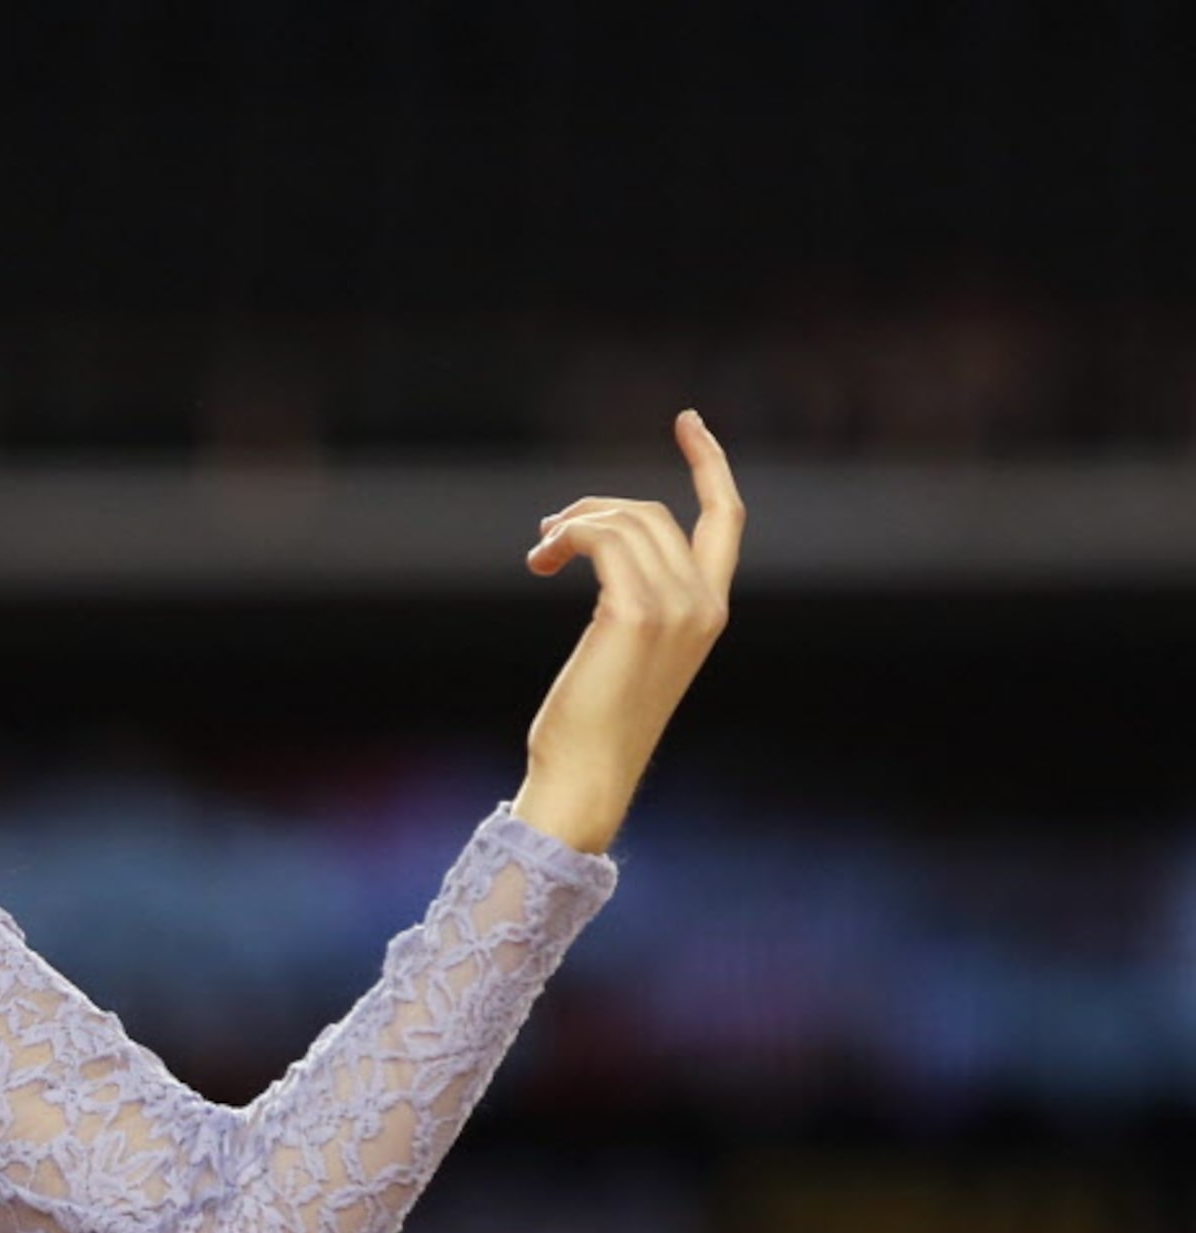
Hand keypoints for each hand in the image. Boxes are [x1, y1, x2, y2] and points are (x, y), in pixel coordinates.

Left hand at [511, 410, 743, 852]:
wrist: (586, 775)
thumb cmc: (592, 724)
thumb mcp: (624, 651)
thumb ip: (633, 599)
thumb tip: (593, 547)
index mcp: (711, 611)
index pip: (726, 519)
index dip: (710, 464)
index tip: (688, 421)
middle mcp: (705, 605)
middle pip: (654, 512)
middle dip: (596, 509)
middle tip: (550, 535)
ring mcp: (676, 608)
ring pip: (625, 521)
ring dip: (573, 525)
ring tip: (541, 555)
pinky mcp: (635, 613)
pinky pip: (602, 539)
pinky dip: (568, 537)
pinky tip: (544, 560)